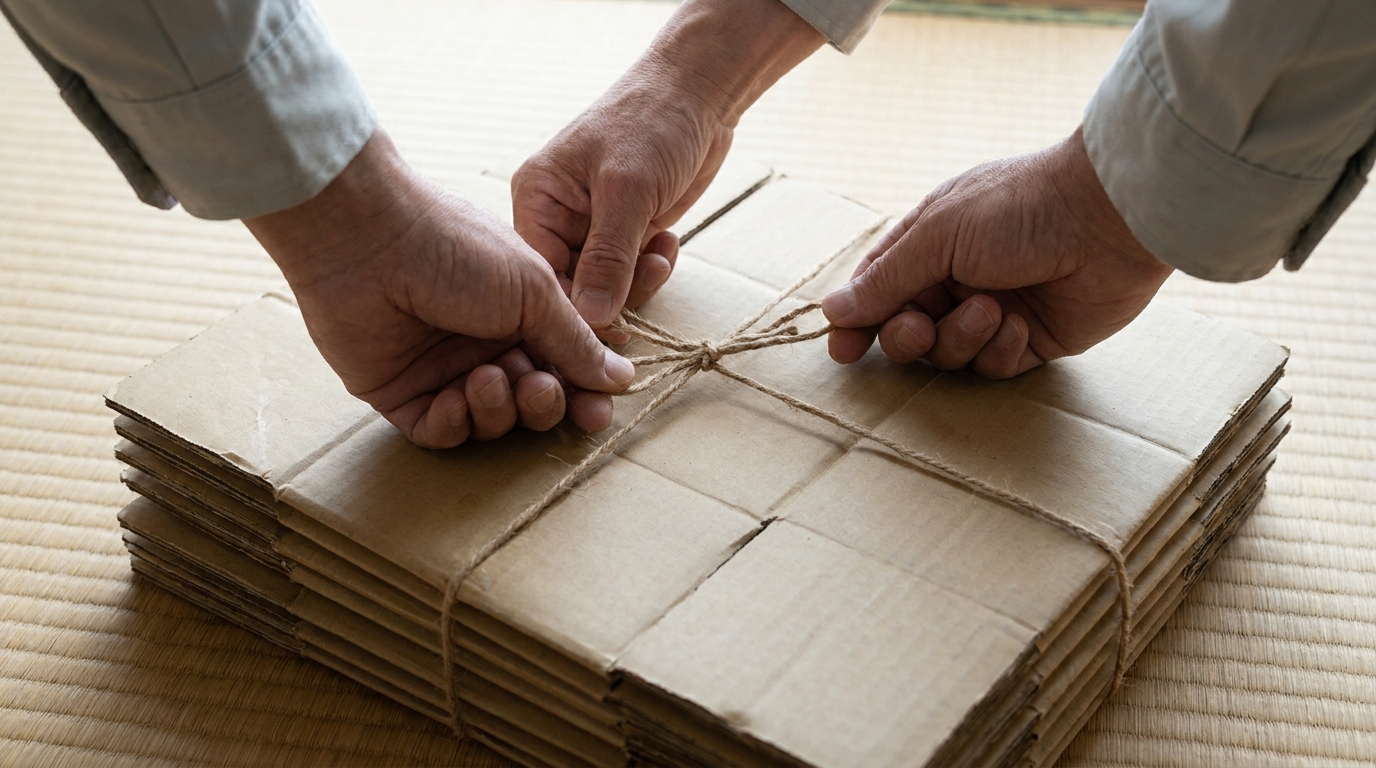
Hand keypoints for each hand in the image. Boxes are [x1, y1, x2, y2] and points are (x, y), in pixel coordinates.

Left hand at [244, 130, 634, 448]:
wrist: (369, 240)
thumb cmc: (457, 248)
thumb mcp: (534, 290)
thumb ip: (576, 341)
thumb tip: (622, 376)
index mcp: (521, 313)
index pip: (563, 367)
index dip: (583, 394)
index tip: (598, 411)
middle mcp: (484, 343)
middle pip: (531, 402)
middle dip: (543, 404)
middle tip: (537, 388)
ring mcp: (441, 370)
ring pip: (490, 421)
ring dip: (498, 409)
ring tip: (487, 378)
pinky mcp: (400, 393)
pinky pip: (440, 431)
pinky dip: (455, 423)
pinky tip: (456, 396)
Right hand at [512, 0, 824, 328]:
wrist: (697, 92)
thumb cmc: (654, 122)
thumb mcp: (628, 190)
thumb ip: (609, 257)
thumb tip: (591, 317)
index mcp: (537, 198)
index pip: (541, 273)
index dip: (573, 305)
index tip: (609, 324)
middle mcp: (556, 216)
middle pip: (571, 287)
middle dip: (613, 292)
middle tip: (650, 273)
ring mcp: (591, 226)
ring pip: (604, 286)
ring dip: (637, 280)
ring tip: (661, 251)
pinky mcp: (623, 232)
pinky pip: (629, 273)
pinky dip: (651, 268)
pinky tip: (668, 241)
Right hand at [822, 128, 1173, 377]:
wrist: (1109, 218)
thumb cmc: (1020, 208)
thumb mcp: (938, 234)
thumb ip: (886, 279)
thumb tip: (832, 309)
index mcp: (930, 242)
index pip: (878, 289)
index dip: (857, 321)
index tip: (843, 350)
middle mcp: (958, 278)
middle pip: (906, 331)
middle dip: (908, 336)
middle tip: (919, 327)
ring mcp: (994, 310)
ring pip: (948, 354)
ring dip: (961, 337)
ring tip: (992, 308)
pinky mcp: (1031, 340)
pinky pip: (992, 367)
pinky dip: (1000, 349)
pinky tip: (1021, 322)